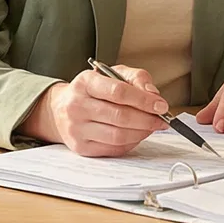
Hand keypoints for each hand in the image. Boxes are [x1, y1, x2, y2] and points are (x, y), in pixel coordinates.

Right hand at [19, 64, 167, 156]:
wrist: (61, 109)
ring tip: (151, 126)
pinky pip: (113, 148)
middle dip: (147, 119)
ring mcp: (77, 128)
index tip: (161, 105)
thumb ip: (137, 78)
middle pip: (120, 116)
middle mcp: (77, 105)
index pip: (118, 92)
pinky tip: (136, 134)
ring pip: (118, 136)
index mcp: (85, 82)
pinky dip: (131, 143)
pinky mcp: (81, 147)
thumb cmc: (93, 91)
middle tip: (162, 119)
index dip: (144, 100)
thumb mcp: (113, 74)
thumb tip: (153, 95)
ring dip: (142, 133)